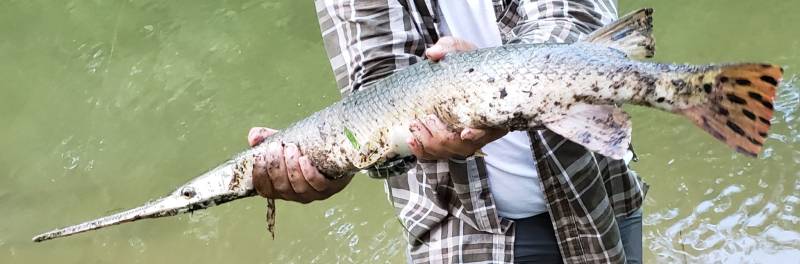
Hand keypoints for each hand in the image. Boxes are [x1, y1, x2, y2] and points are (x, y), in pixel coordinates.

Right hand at [248, 127, 351, 203]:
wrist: (337, 150)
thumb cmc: (305, 149)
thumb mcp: (283, 142)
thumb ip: (267, 138)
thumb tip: (253, 137)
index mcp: (280, 186)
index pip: (264, 190)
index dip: (259, 177)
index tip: (259, 158)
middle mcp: (295, 194)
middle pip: (281, 187)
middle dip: (275, 167)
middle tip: (276, 147)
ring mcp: (313, 193)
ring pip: (298, 187)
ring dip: (292, 168)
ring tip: (291, 149)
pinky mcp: (331, 188)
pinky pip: (318, 185)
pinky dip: (309, 174)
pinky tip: (305, 159)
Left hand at [408, 38, 506, 160]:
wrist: (467, 74)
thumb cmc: (468, 62)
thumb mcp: (462, 50)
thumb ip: (449, 48)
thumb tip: (433, 53)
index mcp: (491, 111)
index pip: (489, 130)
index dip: (478, 134)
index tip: (465, 132)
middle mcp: (481, 130)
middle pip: (464, 146)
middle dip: (441, 137)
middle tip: (425, 119)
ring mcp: (465, 140)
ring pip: (449, 153)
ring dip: (429, 144)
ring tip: (414, 126)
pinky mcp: (450, 142)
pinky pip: (438, 156)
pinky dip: (423, 151)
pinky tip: (411, 140)